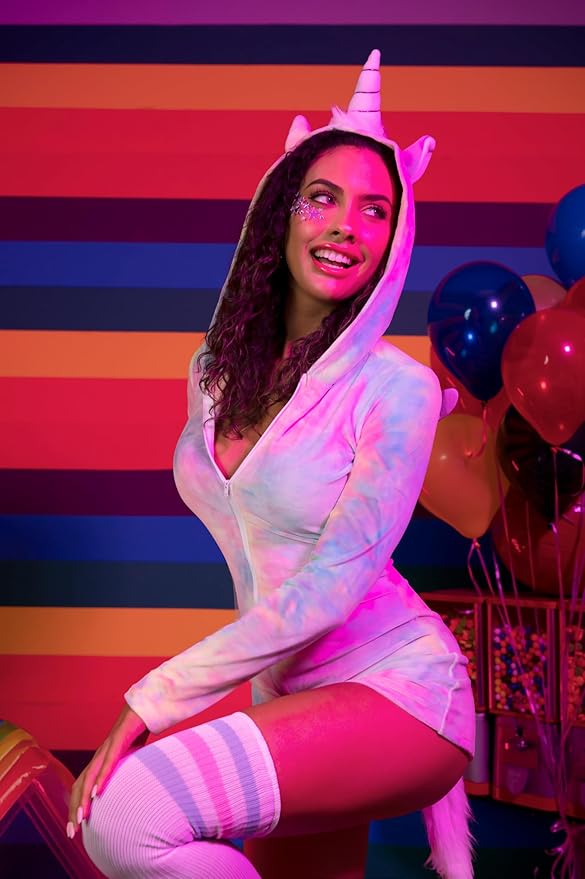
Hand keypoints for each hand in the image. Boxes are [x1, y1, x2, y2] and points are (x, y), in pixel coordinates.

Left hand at [66, 704, 148, 839]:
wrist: (144, 704)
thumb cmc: (139, 731)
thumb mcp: (134, 757)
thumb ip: (128, 771)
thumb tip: (133, 789)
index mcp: (101, 760)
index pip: (83, 787)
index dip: (76, 808)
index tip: (75, 829)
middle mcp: (100, 755)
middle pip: (80, 785)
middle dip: (74, 810)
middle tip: (72, 833)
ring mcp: (108, 747)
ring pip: (90, 776)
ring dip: (83, 799)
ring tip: (81, 818)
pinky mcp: (119, 739)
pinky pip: (108, 761)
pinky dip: (101, 778)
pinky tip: (96, 793)